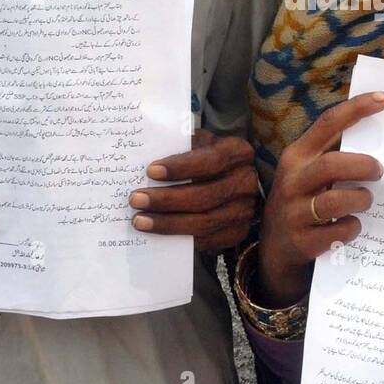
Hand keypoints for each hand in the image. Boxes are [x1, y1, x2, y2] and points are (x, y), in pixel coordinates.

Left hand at [130, 129, 258, 252]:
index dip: (181, 167)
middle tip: (136, 199)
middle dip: (167, 200)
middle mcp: (246, 182)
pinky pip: (207, 241)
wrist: (228, 178)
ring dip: (169, 223)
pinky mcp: (237, 232)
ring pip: (205, 222)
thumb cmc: (204, 156)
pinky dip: (181, 239)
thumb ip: (180, 145)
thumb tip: (145, 155)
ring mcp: (244, 210)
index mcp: (238, 153)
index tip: (151, 171)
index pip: (211, 161)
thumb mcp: (198, 142)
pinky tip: (158, 235)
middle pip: (206, 195)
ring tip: (140, 220)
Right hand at [255, 92, 383, 305]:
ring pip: (336, 201)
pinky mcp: (302, 242)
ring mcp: (294, 213)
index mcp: (296, 156)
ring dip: (361, 200)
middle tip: (380, 171)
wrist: (275, 251)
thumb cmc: (302, 202)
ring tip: (366, 201)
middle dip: (364, 166)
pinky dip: (352, 228)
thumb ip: (333, 156)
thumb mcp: (307, 174)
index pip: (327, 124)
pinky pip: (338, 232)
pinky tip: (352, 227)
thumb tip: (380, 143)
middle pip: (333, 164)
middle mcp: (292, 181)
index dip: (356, 108)